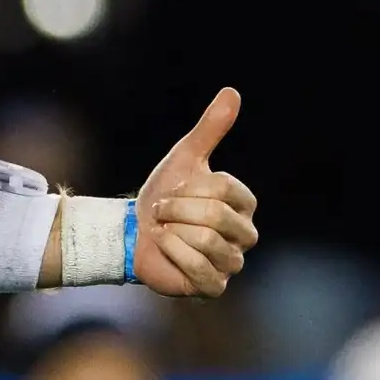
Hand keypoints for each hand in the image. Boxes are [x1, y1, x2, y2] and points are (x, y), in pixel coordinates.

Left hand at [134, 88, 258, 297]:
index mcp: (244, 204)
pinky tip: (163, 248)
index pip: (224, 188)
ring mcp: (232, 263)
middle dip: (177, 210)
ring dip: (172, 232)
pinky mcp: (214, 287)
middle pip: (216, 217)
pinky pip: (197, 269)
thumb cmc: (163, 195)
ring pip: (206, 242)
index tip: (173, 189)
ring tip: (164, 231)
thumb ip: (210, 129)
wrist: (132, 231)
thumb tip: (232, 92)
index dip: (189, 187)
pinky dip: (171, 254)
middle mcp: (246, 235)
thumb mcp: (185, 157)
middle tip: (162, 212)